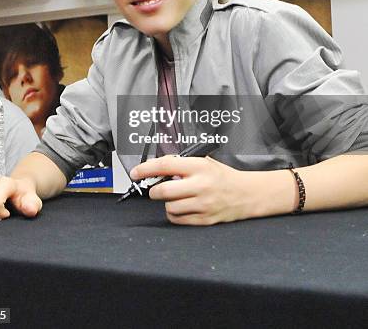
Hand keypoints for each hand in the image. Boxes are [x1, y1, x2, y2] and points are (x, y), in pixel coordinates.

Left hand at [130, 155, 259, 224]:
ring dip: (166, 203)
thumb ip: (183, 165)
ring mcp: (203, 204)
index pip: (165, 165)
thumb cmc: (222, 176)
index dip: (146, 169)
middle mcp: (200, 185)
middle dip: (154, 190)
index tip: (135, 172)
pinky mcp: (204, 219)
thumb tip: (157, 169)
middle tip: (156, 189)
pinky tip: (181, 207)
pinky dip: (174, 214)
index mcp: (199, 167)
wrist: (246, 193)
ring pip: (169, 207)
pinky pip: (178, 220)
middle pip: (163, 190)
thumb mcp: (204, 162)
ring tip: (176, 198)